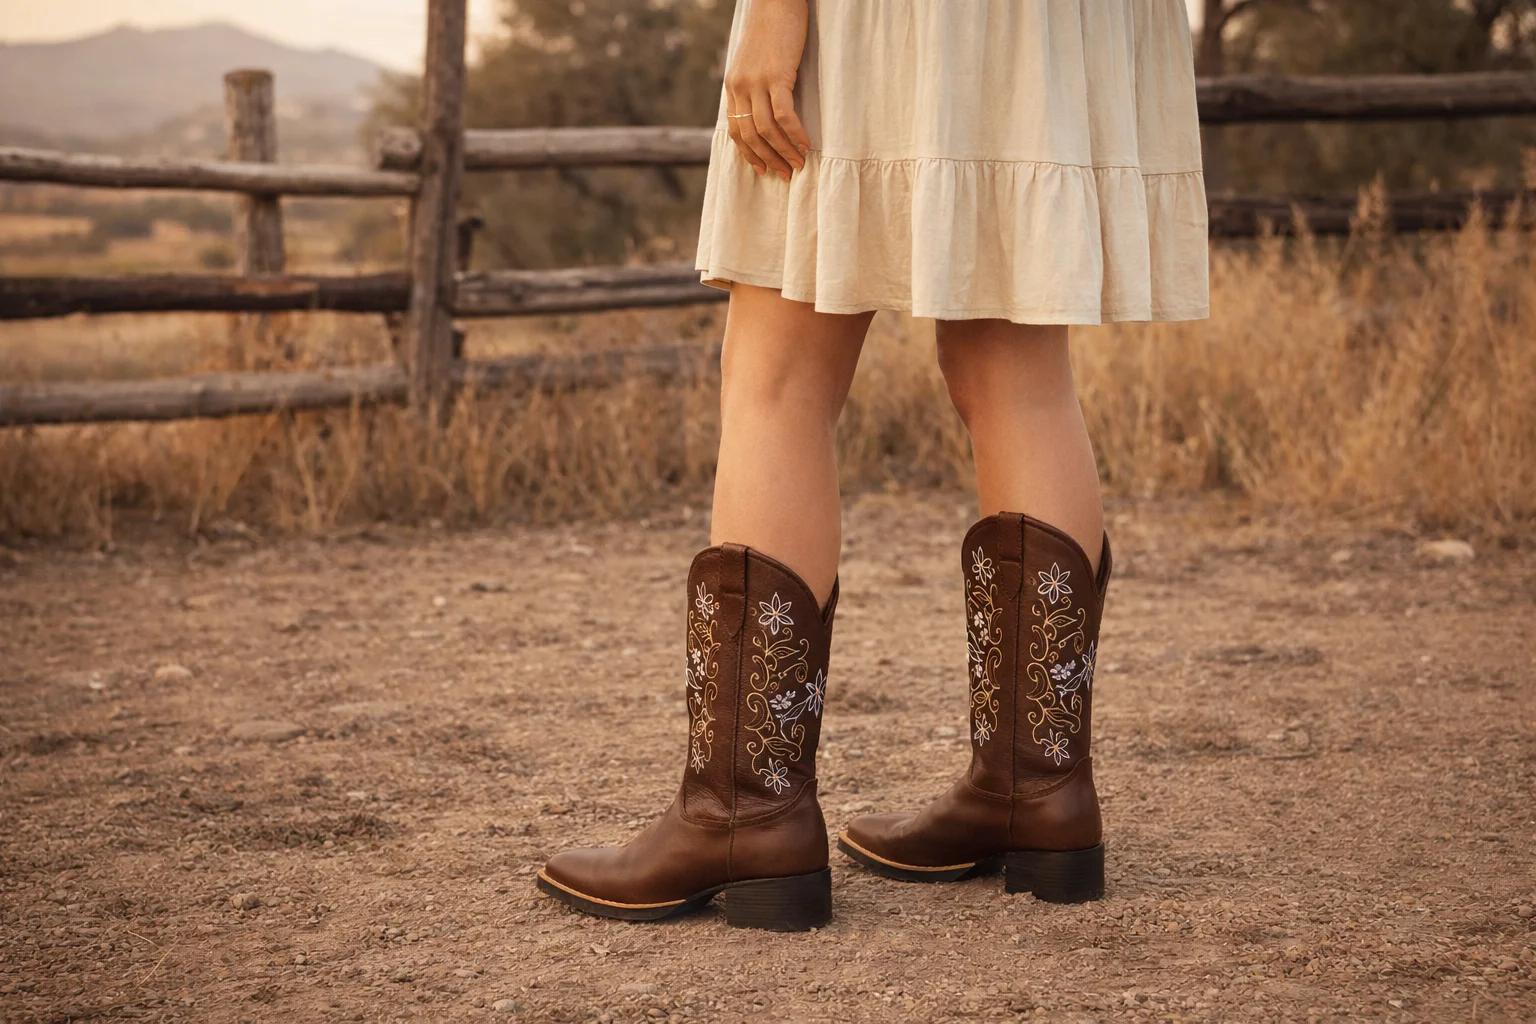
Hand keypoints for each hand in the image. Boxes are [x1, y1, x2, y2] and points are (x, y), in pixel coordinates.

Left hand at [723, 0, 810, 180]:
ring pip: (766, 130)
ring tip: (798, 164)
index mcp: (732, 86)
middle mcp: (740, 87)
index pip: (735, 130)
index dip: (749, 154)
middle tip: (785, 174)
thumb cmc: (772, 31)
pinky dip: (795, 133)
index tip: (763, 169)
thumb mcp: (754, 63)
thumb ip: (754, 88)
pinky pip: (783, 115)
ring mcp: (756, 82)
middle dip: (768, 159)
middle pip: (750, 135)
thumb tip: (766, 115)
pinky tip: (806, 144)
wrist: (777, 2)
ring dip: (783, 151)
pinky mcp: (775, 76)